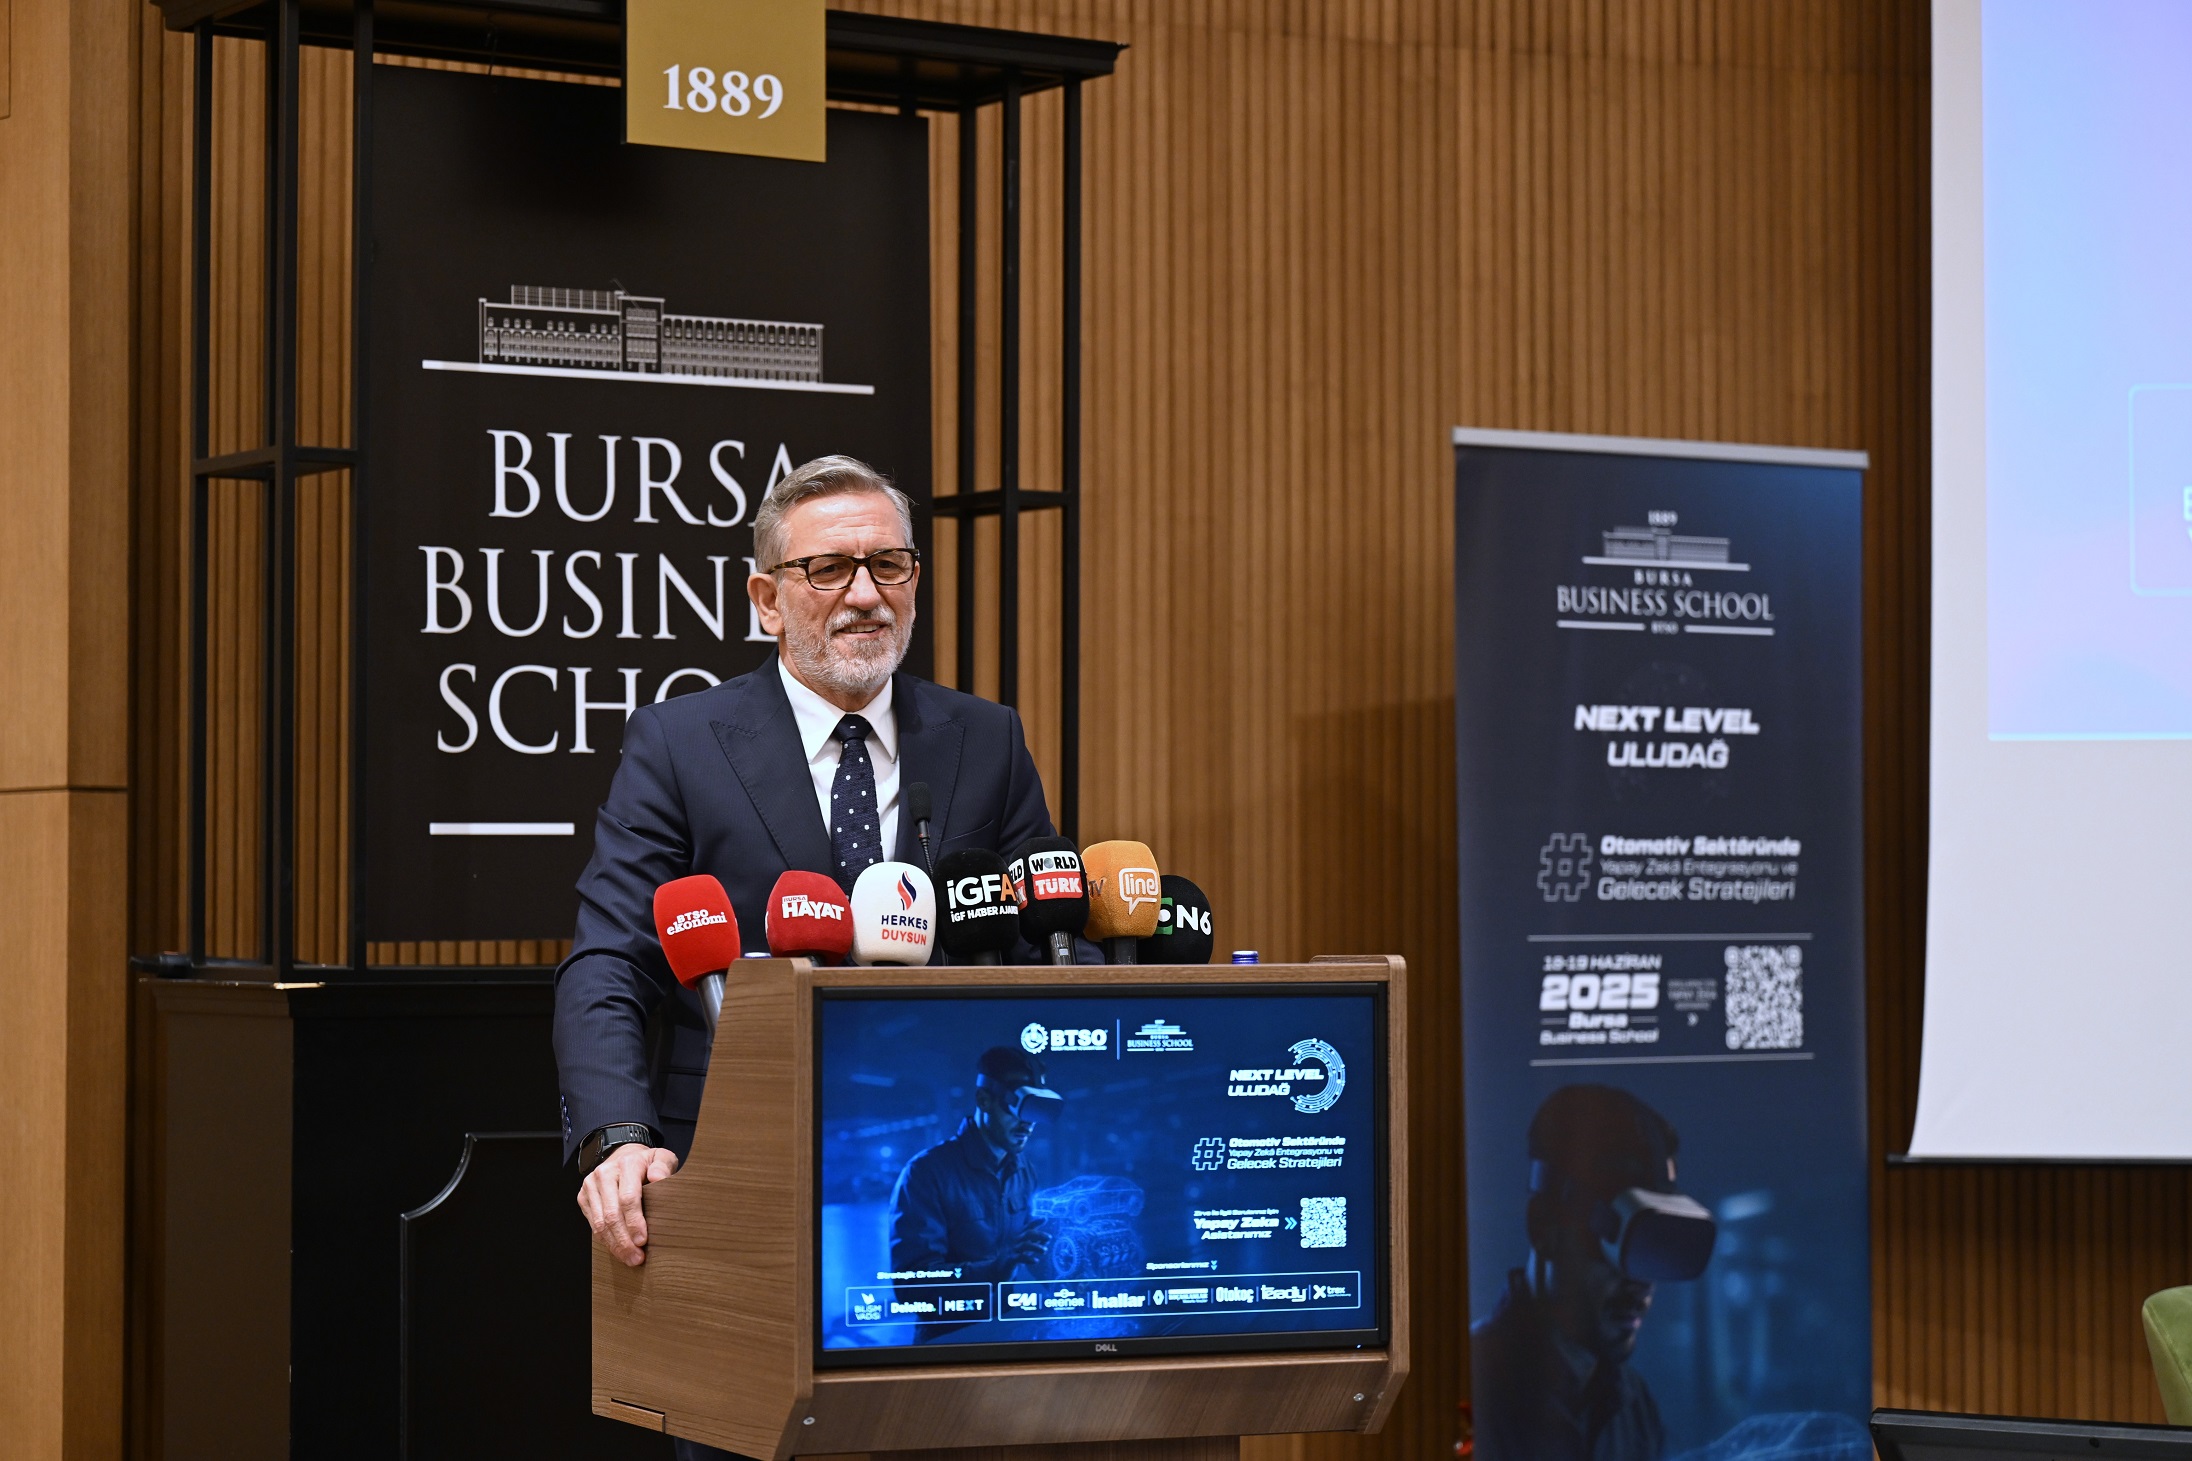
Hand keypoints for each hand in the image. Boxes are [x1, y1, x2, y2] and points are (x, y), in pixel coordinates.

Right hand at [577, 1142, 679, 1266]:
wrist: (623, 1156)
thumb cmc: (646, 1163)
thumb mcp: (661, 1158)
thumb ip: (664, 1166)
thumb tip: (658, 1178)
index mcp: (626, 1164)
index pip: (628, 1198)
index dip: (634, 1222)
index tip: (643, 1240)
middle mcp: (605, 1174)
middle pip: (612, 1214)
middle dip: (624, 1240)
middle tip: (637, 1257)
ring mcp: (591, 1186)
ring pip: (600, 1223)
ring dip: (614, 1245)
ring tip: (629, 1258)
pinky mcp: (583, 1197)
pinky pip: (593, 1224)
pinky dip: (606, 1240)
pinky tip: (618, 1249)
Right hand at [984, 1219, 1049, 1277]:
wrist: (998, 1270)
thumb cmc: (1013, 1257)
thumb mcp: (1025, 1250)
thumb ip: (1035, 1244)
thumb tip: (1047, 1240)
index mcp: (1018, 1238)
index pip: (1027, 1227)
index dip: (1035, 1222)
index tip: (1044, 1218)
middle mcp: (1015, 1242)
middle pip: (1028, 1234)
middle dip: (1039, 1234)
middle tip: (1050, 1237)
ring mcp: (1012, 1250)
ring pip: (1025, 1245)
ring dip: (1036, 1247)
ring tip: (1045, 1251)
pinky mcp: (1010, 1260)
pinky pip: (1020, 1258)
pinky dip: (1028, 1258)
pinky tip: (1036, 1261)